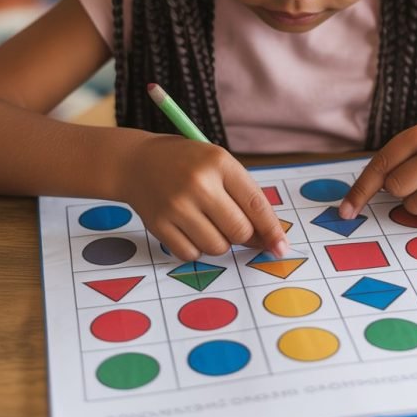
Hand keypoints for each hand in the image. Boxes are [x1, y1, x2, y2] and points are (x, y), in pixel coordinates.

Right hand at [119, 133, 287, 262]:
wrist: (136, 162)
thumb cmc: (186, 164)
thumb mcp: (217, 163)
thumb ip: (242, 195)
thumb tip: (266, 238)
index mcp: (219, 162)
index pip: (256, 204)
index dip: (272, 230)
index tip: (281, 247)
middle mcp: (198, 183)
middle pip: (239, 231)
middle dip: (243, 236)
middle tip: (235, 227)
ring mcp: (176, 205)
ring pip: (217, 247)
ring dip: (219, 242)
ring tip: (207, 222)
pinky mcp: (159, 225)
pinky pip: (191, 254)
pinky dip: (196, 248)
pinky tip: (188, 228)